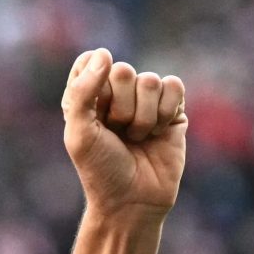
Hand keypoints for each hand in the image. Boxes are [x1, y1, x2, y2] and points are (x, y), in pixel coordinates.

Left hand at [63, 48, 188, 217]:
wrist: (133, 200)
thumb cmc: (100, 169)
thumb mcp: (79, 132)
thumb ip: (83, 91)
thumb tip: (104, 53)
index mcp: (87, 96)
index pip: (91, 61)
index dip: (95, 84)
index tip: (94, 113)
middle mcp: (116, 94)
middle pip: (123, 71)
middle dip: (121, 108)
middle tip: (117, 133)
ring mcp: (145, 101)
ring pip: (150, 81)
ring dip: (144, 117)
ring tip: (137, 138)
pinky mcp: (173, 109)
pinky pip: (174, 87)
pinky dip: (166, 112)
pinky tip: (159, 133)